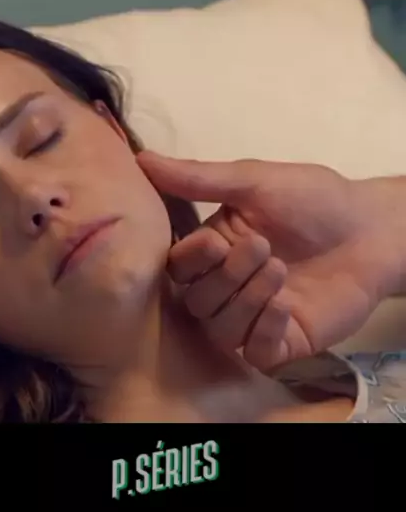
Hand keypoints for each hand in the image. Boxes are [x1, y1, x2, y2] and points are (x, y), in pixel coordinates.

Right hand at [138, 152, 405, 369]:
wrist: (371, 227)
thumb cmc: (313, 198)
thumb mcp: (254, 180)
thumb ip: (198, 177)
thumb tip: (140, 159)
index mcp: (215, 248)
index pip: (178, 267)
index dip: (190, 259)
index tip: (215, 241)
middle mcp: (228, 285)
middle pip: (196, 301)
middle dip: (226, 277)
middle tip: (263, 247)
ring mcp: (254, 317)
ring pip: (221, 329)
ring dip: (245, 300)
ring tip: (280, 270)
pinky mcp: (284, 340)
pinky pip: (255, 352)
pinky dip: (263, 330)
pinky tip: (284, 304)